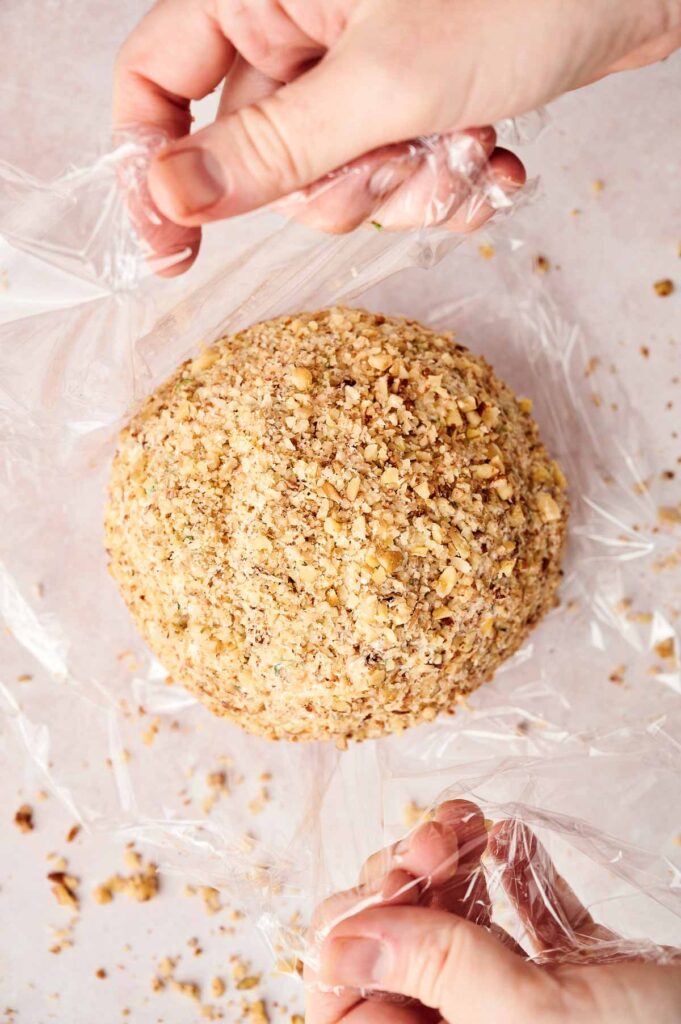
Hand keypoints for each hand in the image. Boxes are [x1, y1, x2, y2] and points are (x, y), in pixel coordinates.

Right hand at [113, 1, 679, 270]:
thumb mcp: (382, 82)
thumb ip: (271, 148)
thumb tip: (171, 194)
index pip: (152, 83)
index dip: (152, 170)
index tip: (176, 252)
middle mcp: (295, 29)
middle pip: (259, 160)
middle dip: (342, 186)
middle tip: (401, 153)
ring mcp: (350, 70)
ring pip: (334, 184)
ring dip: (410, 189)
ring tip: (472, 144)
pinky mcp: (403, 102)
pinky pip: (391, 181)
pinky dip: (444, 186)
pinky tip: (495, 157)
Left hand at [306, 800, 680, 1022]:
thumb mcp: (530, 1013)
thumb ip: (436, 969)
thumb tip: (341, 939)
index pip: (351, 1005)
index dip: (354, 937)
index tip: (385, 884)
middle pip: (400, 947)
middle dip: (408, 877)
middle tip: (432, 839)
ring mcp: (521, 1003)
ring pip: (455, 922)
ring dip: (453, 861)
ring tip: (468, 822)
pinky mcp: (569, 974)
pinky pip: (519, 913)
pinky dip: (509, 869)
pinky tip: (512, 840)